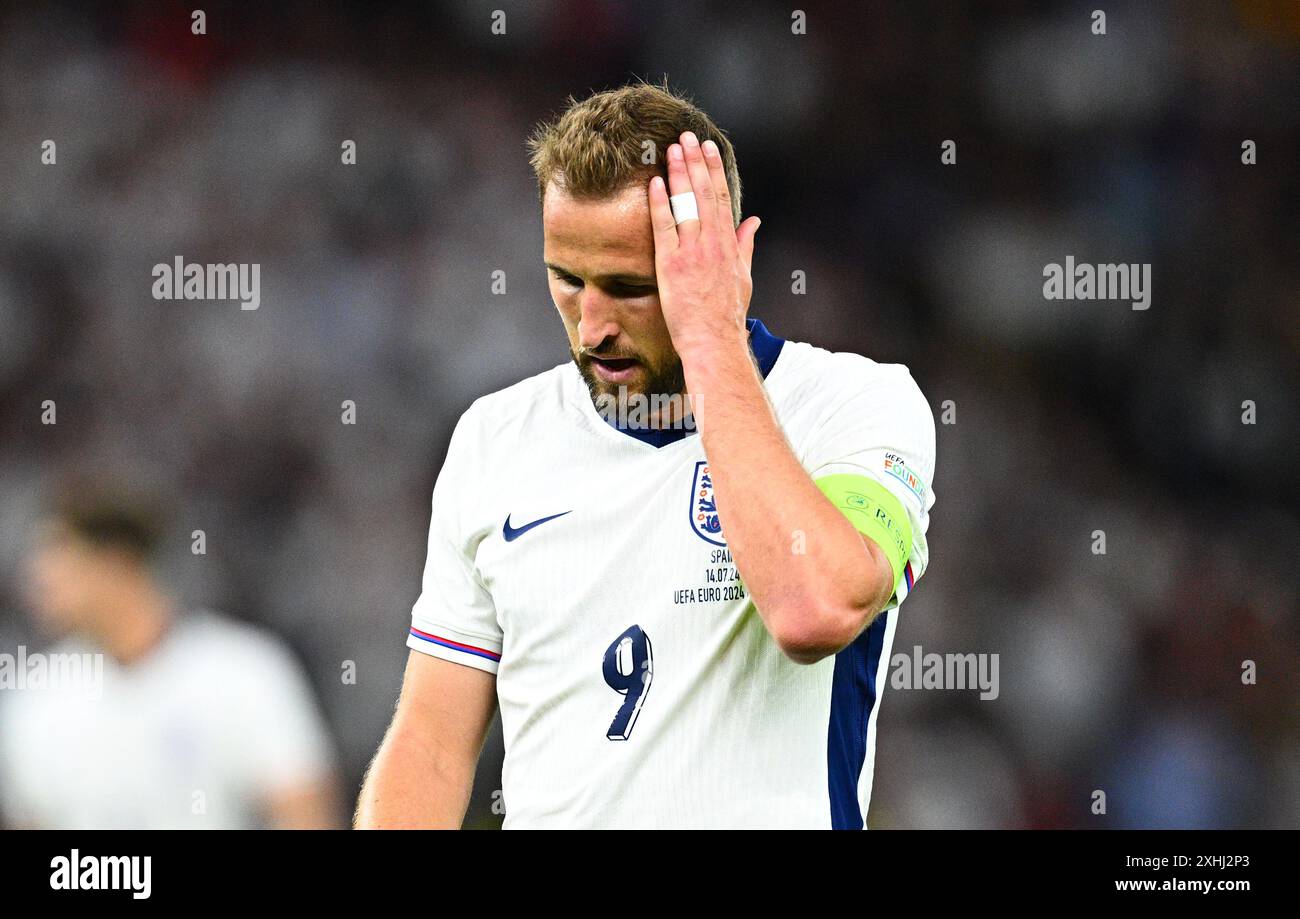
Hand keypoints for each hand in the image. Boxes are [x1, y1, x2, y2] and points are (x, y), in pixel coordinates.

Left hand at [648, 131, 761, 363]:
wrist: (714, 340)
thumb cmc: (727, 314)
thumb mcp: (743, 276)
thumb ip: (745, 245)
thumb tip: (752, 222)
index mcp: (728, 245)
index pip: (721, 198)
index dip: (713, 170)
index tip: (707, 148)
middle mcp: (712, 244)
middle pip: (704, 194)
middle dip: (695, 162)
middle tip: (686, 136)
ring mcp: (692, 253)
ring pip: (686, 204)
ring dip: (678, 174)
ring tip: (670, 149)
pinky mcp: (672, 265)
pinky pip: (665, 228)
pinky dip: (660, 204)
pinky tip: (654, 182)